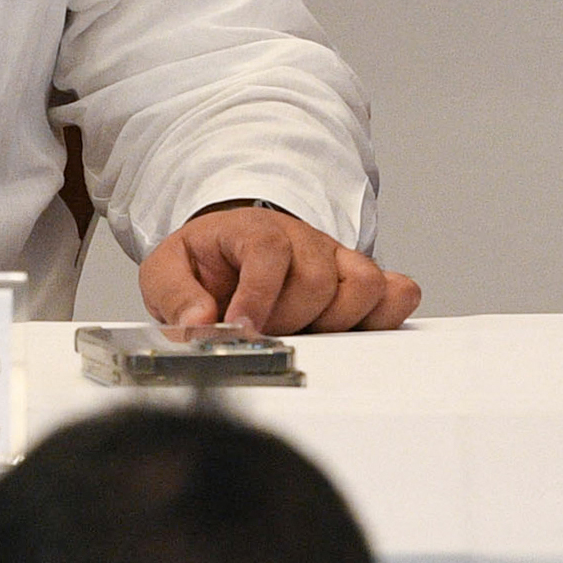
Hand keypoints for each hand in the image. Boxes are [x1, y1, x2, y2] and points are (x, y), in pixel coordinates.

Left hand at [140, 205, 419, 334]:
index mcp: (252, 229)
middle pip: (317, 279)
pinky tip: (351, 331)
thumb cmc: (202, 264)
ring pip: (365, 284)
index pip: (269, 251)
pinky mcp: (358, 280)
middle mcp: (301, 239)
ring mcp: (335, 258)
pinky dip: (385, 315)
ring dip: (336, 322)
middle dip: (290, 319)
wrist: (227, 254)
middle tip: (266, 333)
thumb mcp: (166, 272)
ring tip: (304, 333)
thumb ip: (175, 297)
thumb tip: (199, 325)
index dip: (260, 294)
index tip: (244, 328)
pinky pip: (396, 292)